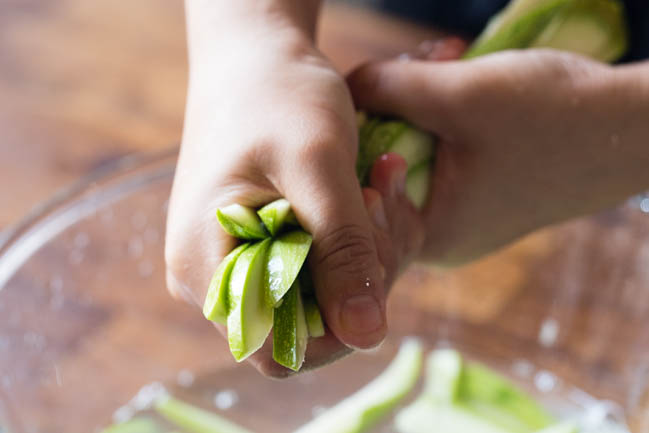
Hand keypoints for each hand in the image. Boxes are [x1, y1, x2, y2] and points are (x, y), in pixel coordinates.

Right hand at [165, 34, 390, 375]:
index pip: (276, 349)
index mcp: (205, 264)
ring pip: (311, 296)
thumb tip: (368, 337)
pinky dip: (344, 244)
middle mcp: (208, 275)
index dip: (335, 325)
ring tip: (370, 191)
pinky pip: (309, 269)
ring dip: (355, 256)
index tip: (369, 260)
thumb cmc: (278, 98)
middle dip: (353, 279)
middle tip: (376, 205)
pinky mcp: (252, 244)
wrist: (255, 57)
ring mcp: (228, 260)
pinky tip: (359, 198)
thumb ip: (342, 251)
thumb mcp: (319, 168)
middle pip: (299, 324)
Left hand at [349, 49, 648, 264]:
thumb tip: (346, 87)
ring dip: (418, 98)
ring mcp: (461, 211)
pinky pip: (440, 148)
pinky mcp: (478, 187)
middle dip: (391, 109)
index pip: (360, 203)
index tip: (366, 103)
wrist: (634, 125)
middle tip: (410, 64)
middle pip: (383, 172)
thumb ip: (387, 88)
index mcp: (433, 235)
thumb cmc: (552, 117)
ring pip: (412, 150)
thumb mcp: (457, 95)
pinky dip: (440, 110)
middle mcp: (441, 234)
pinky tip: (453, 67)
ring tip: (443, 55)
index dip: (352, 147)